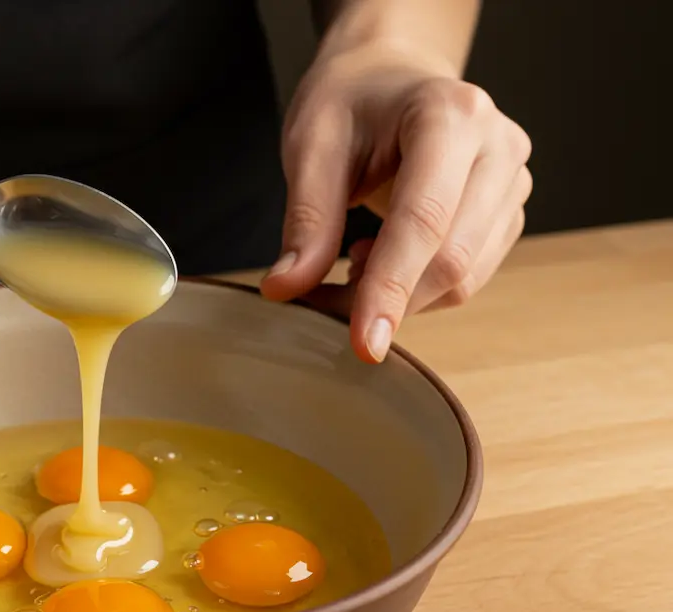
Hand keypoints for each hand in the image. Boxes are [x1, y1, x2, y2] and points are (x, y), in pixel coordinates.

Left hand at [261, 44, 532, 362]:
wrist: (390, 79)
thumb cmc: (351, 103)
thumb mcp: (312, 147)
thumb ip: (306, 221)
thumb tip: (287, 288)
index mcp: (451, 116)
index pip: (423, 220)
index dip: (390, 289)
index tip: (362, 344)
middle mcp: (498, 147)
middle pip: (451, 259)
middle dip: (385, 299)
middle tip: (321, 296)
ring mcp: (512, 182)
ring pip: (463, 278)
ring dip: (399, 296)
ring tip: (350, 256)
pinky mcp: (507, 214)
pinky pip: (467, 277)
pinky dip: (415, 288)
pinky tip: (380, 254)